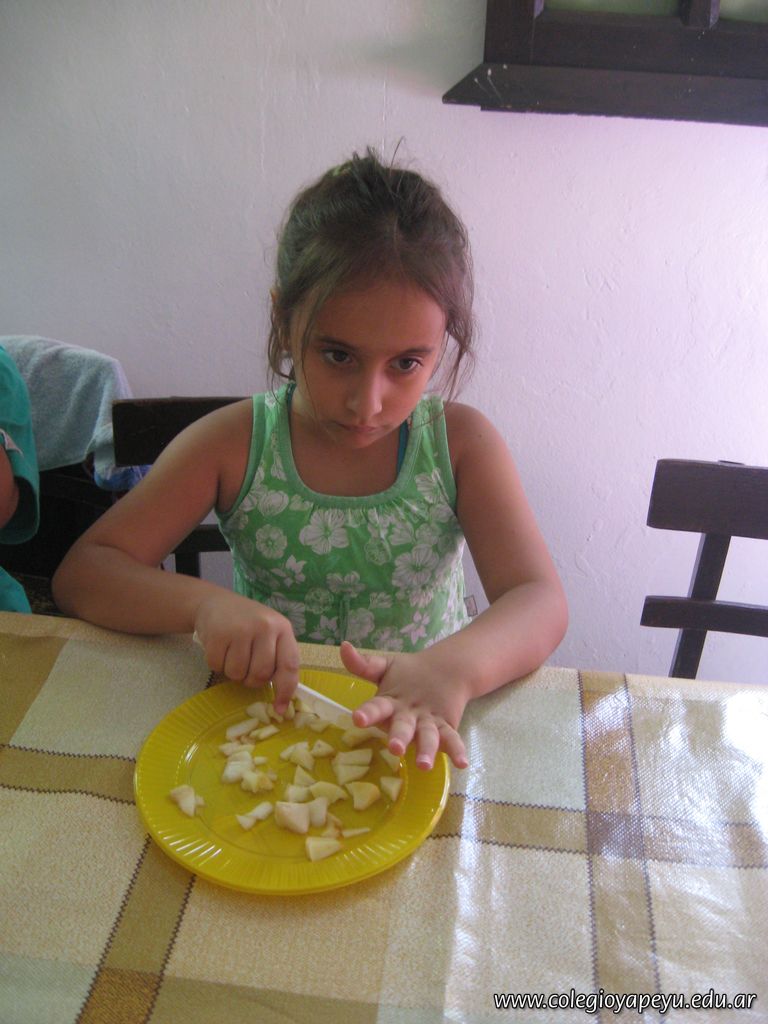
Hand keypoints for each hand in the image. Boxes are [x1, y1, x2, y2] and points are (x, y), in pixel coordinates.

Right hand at [194, 592, 299, 708]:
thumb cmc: (247, 623)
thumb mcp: (270, 633)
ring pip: (238, 674)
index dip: (285, 690)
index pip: (289, 665)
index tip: (279, 709)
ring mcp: (240, 629)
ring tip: (232, 654)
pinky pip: (217, 666)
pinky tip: (220, 648)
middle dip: (252, 680)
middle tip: (246, 667)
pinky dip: (217, 664)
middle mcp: (264, 627)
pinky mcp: (217, 634)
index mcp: (282, 628)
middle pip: (261, 674)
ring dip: (233, 673)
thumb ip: (278, 658)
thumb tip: (282, 700)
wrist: (215, 602)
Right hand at [339, 641, 468, 770]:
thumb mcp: (386, 666)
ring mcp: (426, 725)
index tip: (358, 719)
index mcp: (388, 704)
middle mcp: (405, 719)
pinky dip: (456, 750)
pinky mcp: (445, 727)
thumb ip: (364, 663)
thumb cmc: (409, 674)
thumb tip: (343, 647)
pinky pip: (451, 739)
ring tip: (424, 765)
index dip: (367, 714)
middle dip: (398, 738)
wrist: (443, 672)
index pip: (375, 708)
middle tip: (395, 748)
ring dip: (425, 751)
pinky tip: (462, 762)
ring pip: (425, 738)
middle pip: (401, 729)